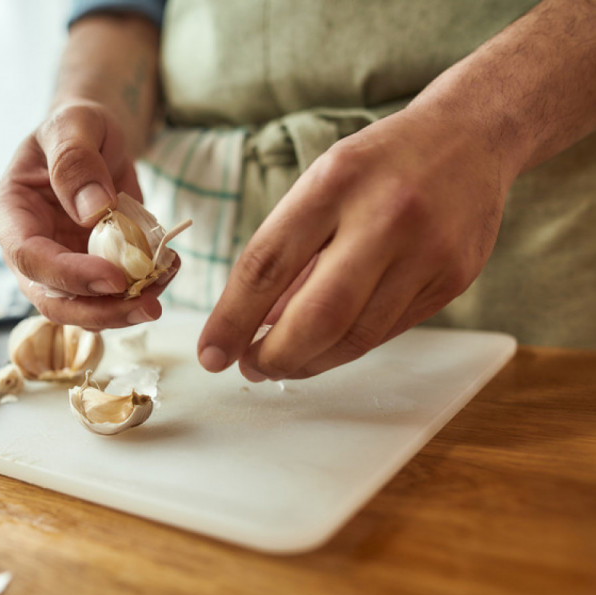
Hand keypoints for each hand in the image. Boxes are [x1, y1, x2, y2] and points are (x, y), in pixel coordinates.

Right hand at [0, 100, 174, 328]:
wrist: (96, 141)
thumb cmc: (77, 127)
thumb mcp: (75, 123)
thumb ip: (76, 160)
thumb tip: (93, 210)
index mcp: (8, 212)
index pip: (30, 257)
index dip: (71, 275)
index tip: (116, 278)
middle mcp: (25, 249)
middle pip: (53, 300)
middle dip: (101, 311)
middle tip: (150, 306)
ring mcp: (56, 267)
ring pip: (83, 310)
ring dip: (126, 308)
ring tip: (166, 279)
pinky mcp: (87, 274)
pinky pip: (110, 297)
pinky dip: (141, 292)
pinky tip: (167, 269)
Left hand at [197, 108, 511, 379]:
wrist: (473, 136)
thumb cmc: (381, 163)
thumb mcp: (322, 184)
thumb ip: (289, 250)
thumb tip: (255, 322)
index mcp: (335, 183)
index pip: (268, 264)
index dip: (232, 318)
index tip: (211, 352)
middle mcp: (385, 217)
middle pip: (318, 315)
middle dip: (275, 355)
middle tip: (249, 367)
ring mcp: (427, 252)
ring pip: (357, 336)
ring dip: (311, 361)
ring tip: (282, 362)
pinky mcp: (455, 280)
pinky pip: (389, 331)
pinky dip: (348, 346)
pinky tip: (326, 345)